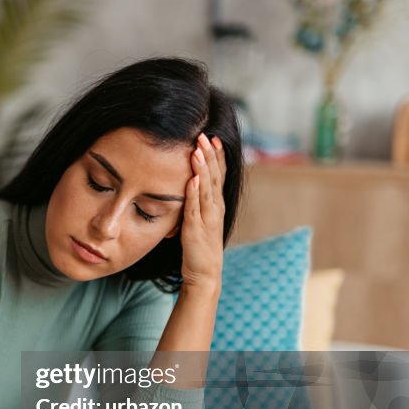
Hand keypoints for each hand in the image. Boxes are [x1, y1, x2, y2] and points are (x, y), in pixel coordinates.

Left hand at [180, 133, 226, 290]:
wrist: (204, 273)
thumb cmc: (199, 246)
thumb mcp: (200, 218)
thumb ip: (197, 202)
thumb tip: (189, 183)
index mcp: (216, 204)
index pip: (218, 175)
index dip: (216, 156)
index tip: (213, 137)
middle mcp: (215, 208)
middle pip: (214, 176)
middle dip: (209, 155)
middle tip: (204, 135)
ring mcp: (207, 218)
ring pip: (206, 188)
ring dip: (202, 168)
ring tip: (197, 150)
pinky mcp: (196, 229)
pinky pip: (195, 208)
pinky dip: (194, 193)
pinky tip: (193, 180)